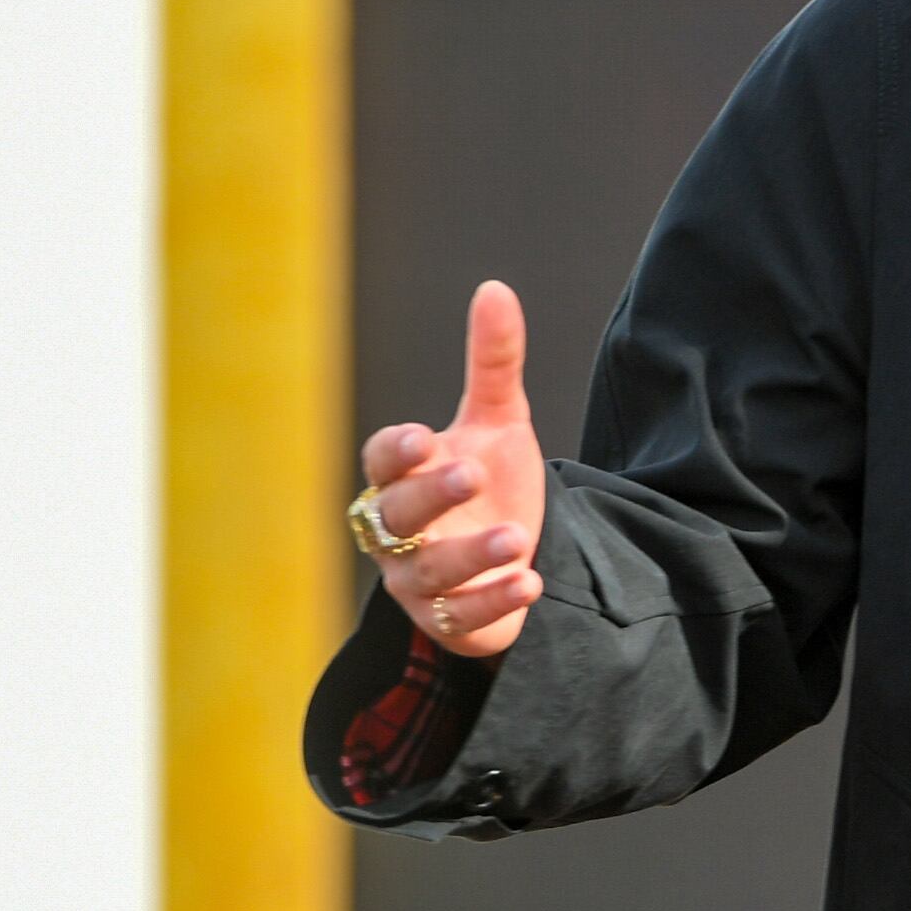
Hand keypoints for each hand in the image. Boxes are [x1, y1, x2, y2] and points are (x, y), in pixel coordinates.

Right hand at [361, 280, 550, 656]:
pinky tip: (530, 583)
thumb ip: (494, 362)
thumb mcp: (499, 421)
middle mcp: (399, 531)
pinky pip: (460, 619)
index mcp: (404, 476)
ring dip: (471, 554)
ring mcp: (419, 581)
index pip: (381, 461)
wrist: (511, 556)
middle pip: (397, 515)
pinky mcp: (449, 623)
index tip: (424, 436)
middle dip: (431, 496)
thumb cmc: (489, 482)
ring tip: (517, 537)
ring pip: (430, 572)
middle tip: (471, 473)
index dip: (396, 451)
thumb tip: (495, 288)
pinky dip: (493, 602)